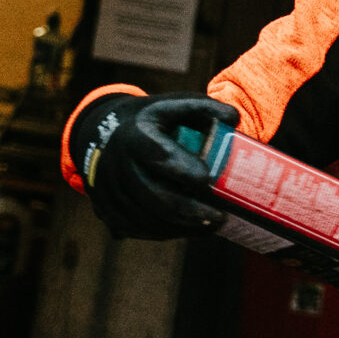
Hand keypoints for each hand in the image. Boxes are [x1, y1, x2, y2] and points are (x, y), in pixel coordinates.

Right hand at [72, 94, 237, 239]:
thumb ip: (204, 108)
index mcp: (136, 136)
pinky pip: (138, 229)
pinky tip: (188, 228)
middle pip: (158, 198)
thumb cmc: (152, 121)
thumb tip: (232, 118)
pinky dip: (166, 232)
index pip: (162, 157)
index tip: (210, 180)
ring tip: (211, 225)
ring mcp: (108, 190)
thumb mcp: (174, 105)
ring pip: (149, 219)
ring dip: (183, 227)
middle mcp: (116, 164)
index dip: (187, 171)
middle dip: (194, 212)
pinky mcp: (105, 210)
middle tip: (221, 217)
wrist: (106, 133)